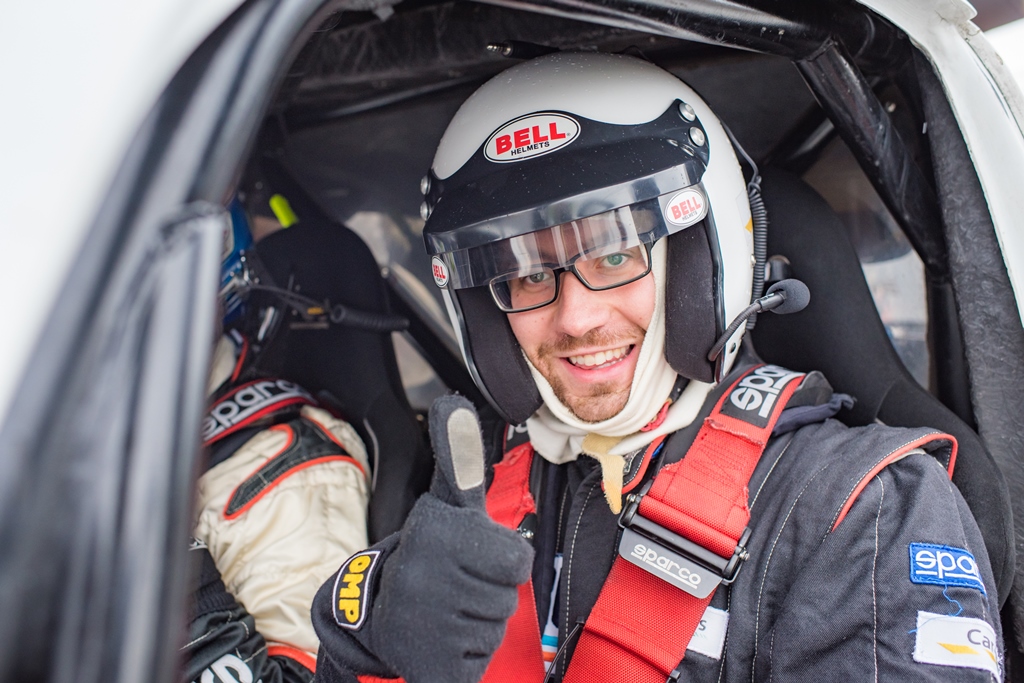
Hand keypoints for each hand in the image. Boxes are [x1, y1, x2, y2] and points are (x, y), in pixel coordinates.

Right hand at [370, 395, 532, 682]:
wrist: (376, 618)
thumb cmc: (430, 555)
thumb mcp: (445, 504)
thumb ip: (458, 459)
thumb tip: (453, 404)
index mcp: (436, 531)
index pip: (517, 560)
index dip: (498, 559)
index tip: (466, 553)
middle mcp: (424, 574)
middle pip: (508, 595)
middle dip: (490, 592)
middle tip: (456, 584)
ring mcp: (423, 622)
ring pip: (494, 627)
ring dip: (477, 623)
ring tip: (446, 609)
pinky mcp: (428, 663)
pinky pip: (478, 661)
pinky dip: (465, 655)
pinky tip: (440, 639)